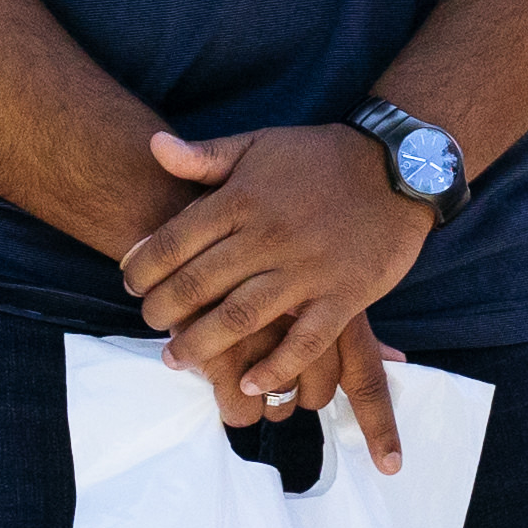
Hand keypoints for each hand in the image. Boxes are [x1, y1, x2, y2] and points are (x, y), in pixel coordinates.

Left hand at [118, 123, 433, 464]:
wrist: (398, 166)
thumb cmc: (321, 157)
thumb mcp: (260, 145)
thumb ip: (206, 156)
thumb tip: (152, 145)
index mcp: (243, 199)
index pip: (174, 240)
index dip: (142, 267)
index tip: (129, 283)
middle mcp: (268, 237)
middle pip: (198, 284)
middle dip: (164, 311)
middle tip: (149, 324)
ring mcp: (306, 270)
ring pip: (240, 318)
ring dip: (202, 345)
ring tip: (176, 359)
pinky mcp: (343, 297)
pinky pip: (303, 342)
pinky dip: (274, 367)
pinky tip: (248, 382)